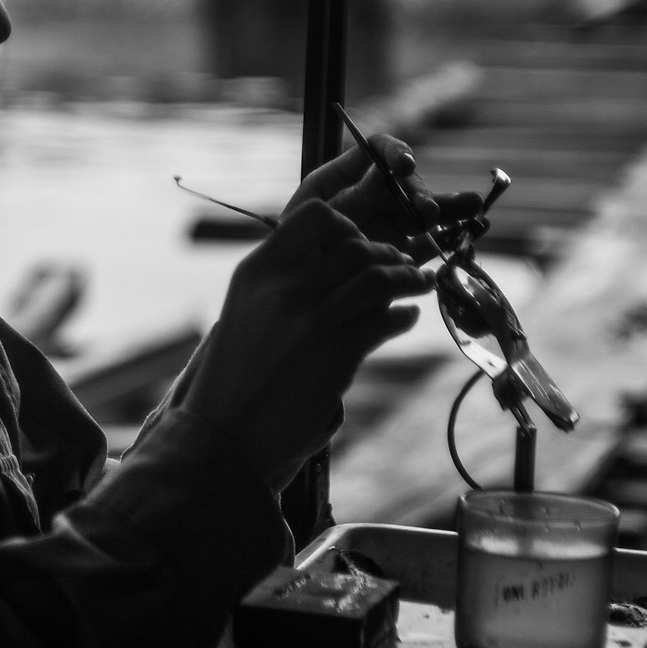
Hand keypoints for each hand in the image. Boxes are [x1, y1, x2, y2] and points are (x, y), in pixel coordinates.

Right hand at [181, 200, 427, 490]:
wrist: (227, 432)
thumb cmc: (238, 373)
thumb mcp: (248, 309)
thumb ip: (283, 278)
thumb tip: (340, 255)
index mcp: (259, 269)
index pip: (315, 215)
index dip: (349, 223)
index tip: (361, 240)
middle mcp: (284, 287)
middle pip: (356, 246)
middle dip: (389, 253)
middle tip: (404, 264)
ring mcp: (311, 319)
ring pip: (378, 278)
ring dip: (408, 279)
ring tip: (419, 284)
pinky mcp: (336, 353)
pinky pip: (385, 319)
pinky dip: (403, 316)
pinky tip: (406, 318)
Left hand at [287, 133, 483, 254]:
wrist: (295, 290)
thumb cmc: (295, 245)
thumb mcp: (318, 217)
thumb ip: (350, 197)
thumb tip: (383, 174)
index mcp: (346, 176)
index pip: (377, 151)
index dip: (394, 153)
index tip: (405, 165)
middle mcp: (374, 196)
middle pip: (407, 184)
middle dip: (421, 194)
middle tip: (428, 212)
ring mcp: (390, 223)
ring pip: (426, 210)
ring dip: (449, 208)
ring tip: (473, 206)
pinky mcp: (402, 251)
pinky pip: (429, 242)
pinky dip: (447, 238)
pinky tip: (466, 233)